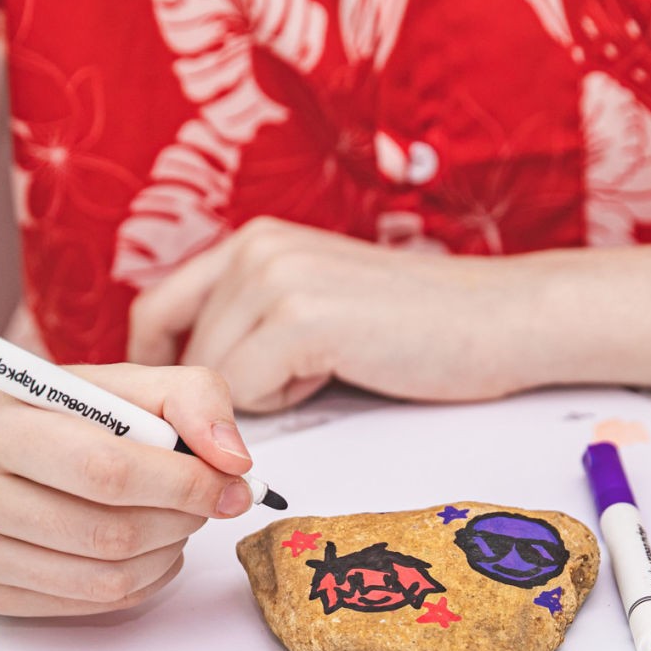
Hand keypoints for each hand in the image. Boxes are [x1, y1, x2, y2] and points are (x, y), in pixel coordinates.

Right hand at [0, 364, 255, 615]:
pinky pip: (92, 603)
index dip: (183, 482)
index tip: (233, 482)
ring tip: (179, 519)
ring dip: (168, 551)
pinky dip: (144, 580)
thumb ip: (188, 398)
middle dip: (181, 518)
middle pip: (109, 532)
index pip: (105, 469)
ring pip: (106, 577)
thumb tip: (234, 461)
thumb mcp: (116, 381)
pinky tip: (151, 549)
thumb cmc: (53, 410)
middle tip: (208, 500)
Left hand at [128, 218, 543, 411]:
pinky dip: (282, 403)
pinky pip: (243, 393)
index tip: (167, 410)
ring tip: (328, 368)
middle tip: (293, 386)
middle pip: (183, 357)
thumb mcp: (314, 306)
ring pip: (211, 380)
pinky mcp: (301, 318)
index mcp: (253, 240)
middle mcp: (253, 248)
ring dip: (261, 397)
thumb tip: (188, 386)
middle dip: (221, 393)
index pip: (156, 309)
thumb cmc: (414, 327)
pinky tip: (336, 372)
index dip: (152, 368)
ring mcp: (275, 278)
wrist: (498, 318)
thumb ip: (252, 324)